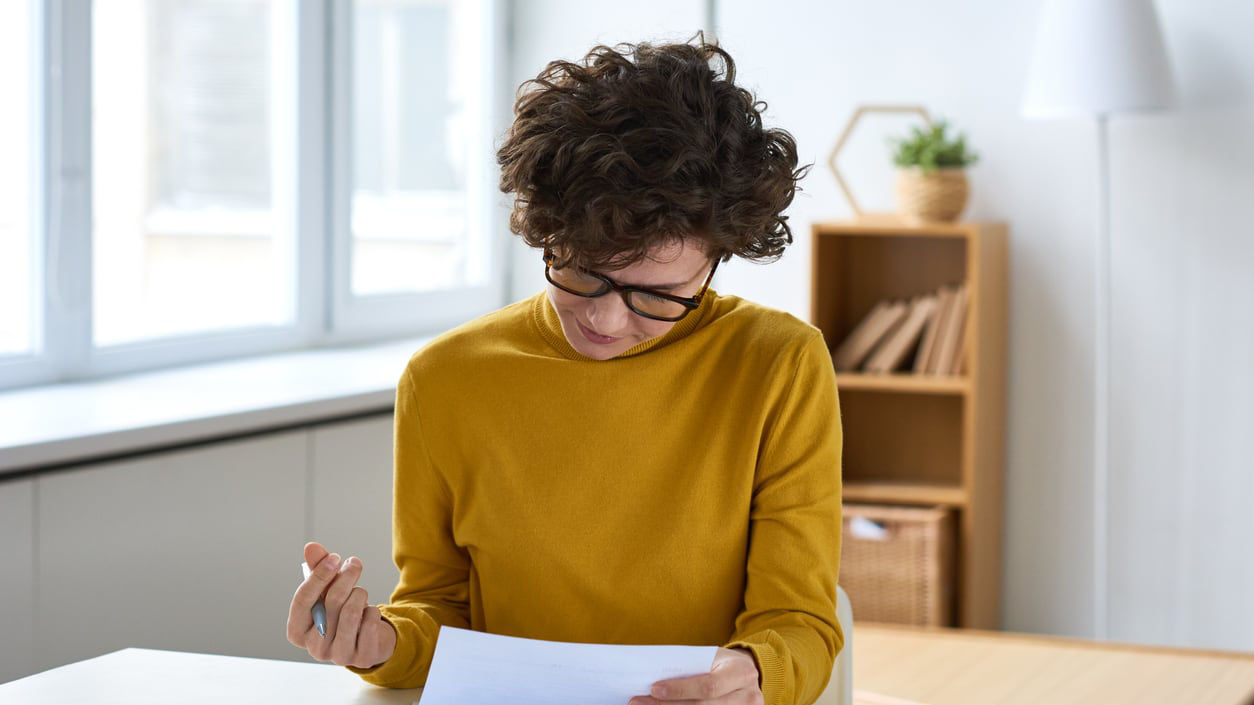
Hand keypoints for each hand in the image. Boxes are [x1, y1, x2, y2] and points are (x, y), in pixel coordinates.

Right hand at [286, 541, 396, 668]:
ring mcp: (337, 656)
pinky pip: (369, 623)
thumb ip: (317, 569)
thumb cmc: (340, 612)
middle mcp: (314, 648)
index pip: (302, 600)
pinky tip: (370, 612)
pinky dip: (373, 610)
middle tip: (355, 563)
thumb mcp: (326, 590)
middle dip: (346, 577)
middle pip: (330, 603)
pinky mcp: (362, 658)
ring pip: (351, 612)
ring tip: (361, 592)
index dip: (319, 575)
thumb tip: (311, 547)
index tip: (335, 557)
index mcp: (297, 631)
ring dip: (360, 594)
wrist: (368, 638)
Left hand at [632, 647, 761, 704]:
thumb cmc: (722, 664)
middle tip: (638, 702)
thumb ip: (690, 669)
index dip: (680, 690)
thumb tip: (653, 682)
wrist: (747, 675)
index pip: (708, 686)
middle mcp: (748, 697)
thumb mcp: (712, 658)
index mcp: (741, 673)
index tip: (654, 689)